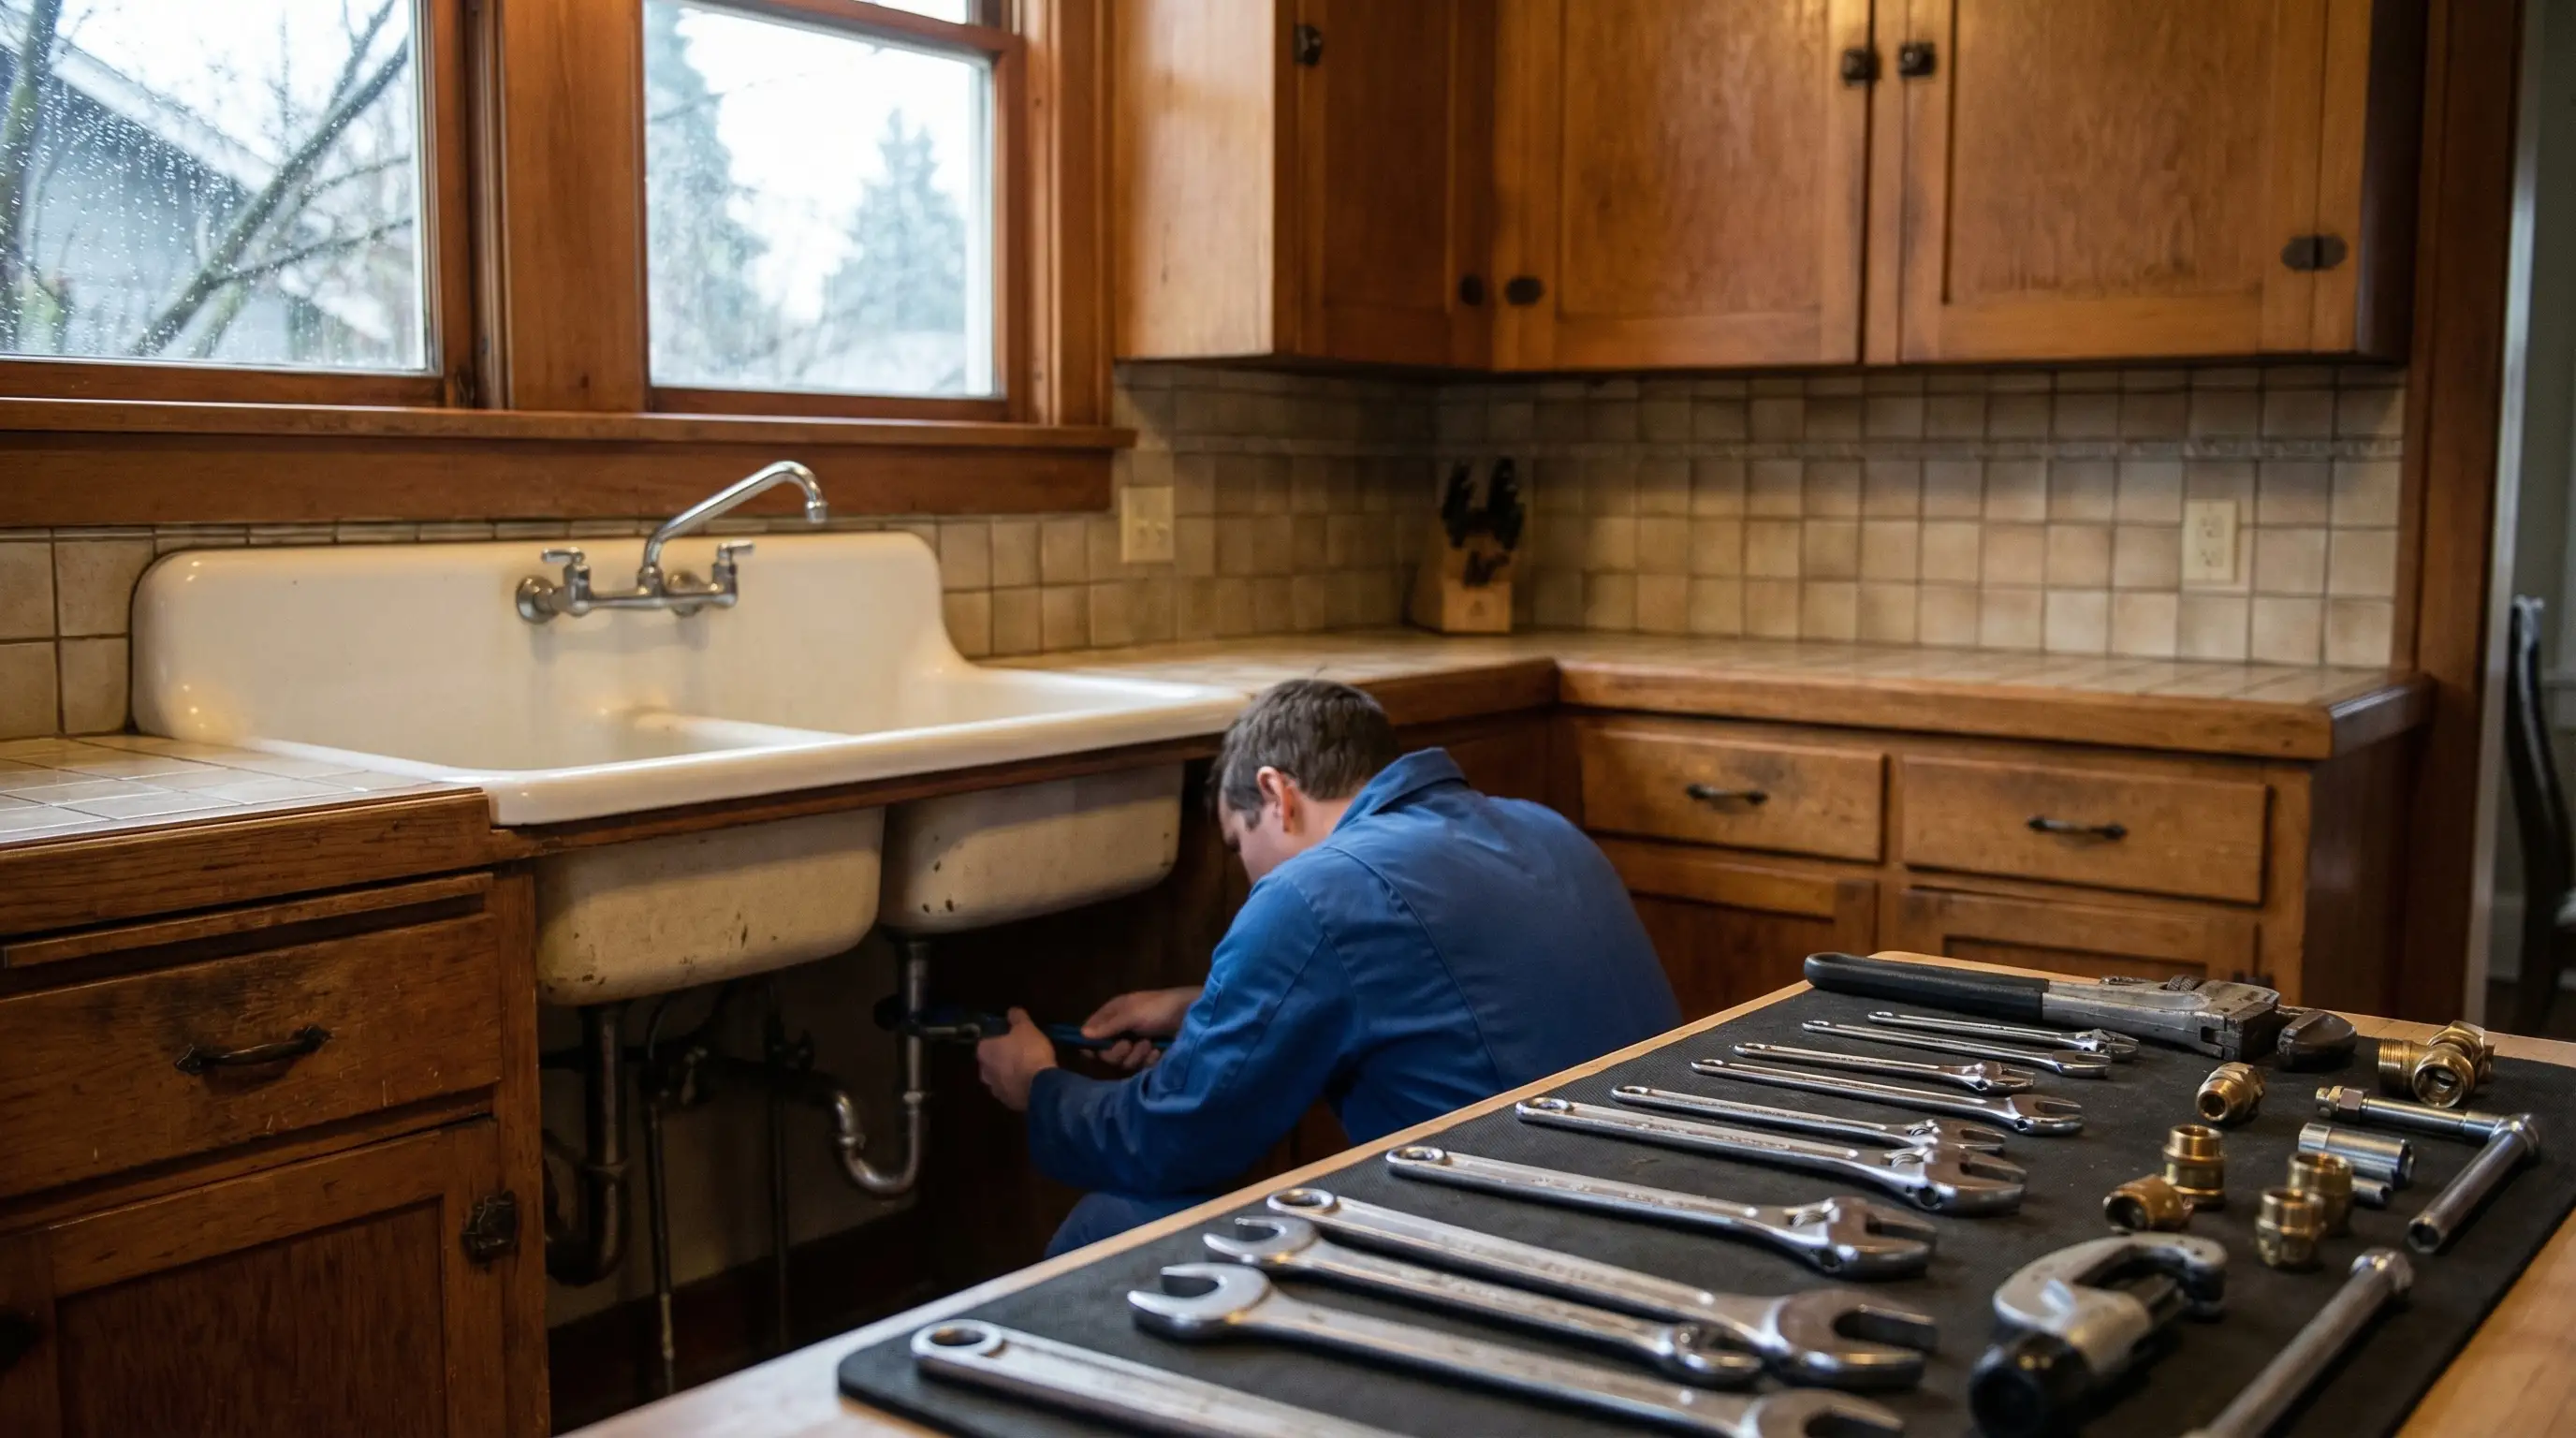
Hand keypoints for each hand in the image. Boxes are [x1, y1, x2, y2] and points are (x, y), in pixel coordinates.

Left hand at [975, 1008, 1056, 1111]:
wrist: (1041, 1087)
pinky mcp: (1008, 1103)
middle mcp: (984, 1072)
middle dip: (1003, 1057)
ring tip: (1028, 1068)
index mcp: (984, 1051)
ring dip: (1010, 1074)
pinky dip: (1018, 1086)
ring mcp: (995, 1090)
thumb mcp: (1026, 1028)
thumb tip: (1012, 1011)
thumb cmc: (1029, 1052)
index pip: (986, 1041)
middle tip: (1020, 1051)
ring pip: (1000, 1078)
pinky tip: (1032, 1082)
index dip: (999, 1038)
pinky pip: (1012, 1090)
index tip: (1012, 1037)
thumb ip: (1017, 1018)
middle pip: (991, 1061)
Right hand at [1082, 986, 1200, 1071]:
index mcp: (1113, 1015)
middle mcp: (1121, 1031)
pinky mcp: (1150, 1057)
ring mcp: (1136, 1045)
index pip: (1091, 1033)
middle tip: (1130, 1043)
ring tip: (1150, 1044)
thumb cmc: (1161, 1009)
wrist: (1193, 1017)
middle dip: (1117, 1052)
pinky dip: (1149, 1061)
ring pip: (1123, 1063)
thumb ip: (1108, 1026)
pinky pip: (1140, 1068)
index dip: (1091, 1044)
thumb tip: (1082, 1034)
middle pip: (1105, 1054)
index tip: (1095, 1051)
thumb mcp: (1133, 1013)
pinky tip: (1159, 1052)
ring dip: (1136, 1056)